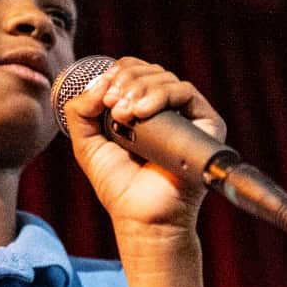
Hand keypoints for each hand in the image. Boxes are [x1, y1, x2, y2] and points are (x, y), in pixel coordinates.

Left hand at [62, 57, 226, 239]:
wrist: (142, 215)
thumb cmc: (119, 184)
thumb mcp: (87, 143)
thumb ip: (80, 110)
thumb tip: (97, 83)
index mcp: (142, 109)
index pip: (133, 71)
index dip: (116, 73)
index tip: (100, 96)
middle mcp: (167, 109)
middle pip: (148, 70)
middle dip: (124, 81)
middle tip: (110, 106)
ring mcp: (188, 116)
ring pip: (165, 78)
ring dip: (138, 89)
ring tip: (123, 115)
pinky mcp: (207, 124)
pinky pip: (186, 92)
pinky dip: (160, 96)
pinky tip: (140, 113)